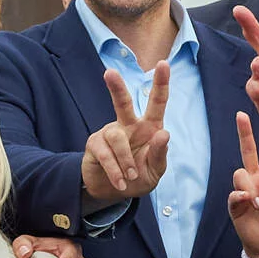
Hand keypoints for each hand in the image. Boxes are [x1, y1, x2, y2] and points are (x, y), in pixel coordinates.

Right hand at [79, 65, 170, 205]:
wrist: (113, 193)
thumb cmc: (139, 177)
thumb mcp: (155, 170)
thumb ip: (160, 154)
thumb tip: (163, 134)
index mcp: (149, 127)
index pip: (157, 103)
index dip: (161, 83)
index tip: (163, 63)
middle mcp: (129, 125)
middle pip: (122, 103)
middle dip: (117, 88)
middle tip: (109, 72)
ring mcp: (110, 133)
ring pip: (117, 138)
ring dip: (126, 160)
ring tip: (130, 176)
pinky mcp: (95, 145)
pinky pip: (105, 153)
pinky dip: (115, 170)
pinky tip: (120, 181)